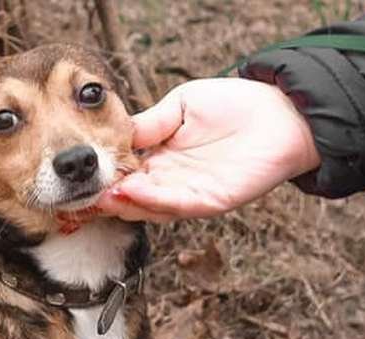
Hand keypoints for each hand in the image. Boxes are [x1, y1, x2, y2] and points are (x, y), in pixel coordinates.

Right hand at [98, 78, 320, 221]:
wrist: (281, 113)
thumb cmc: (234, 104)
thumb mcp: (181, 106)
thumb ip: (150, 123)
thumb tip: (119, 135)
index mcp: (161, 160)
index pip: (126, 174)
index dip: (105, 176)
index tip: (82, 174)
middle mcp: (173, 182)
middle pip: (133, 198)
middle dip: (109, 197)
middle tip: (86, 193)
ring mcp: (191, 194)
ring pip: (151, 208)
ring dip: (127, 203)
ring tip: (106, 194)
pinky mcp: (212, 202)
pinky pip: (179, 206)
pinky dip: (156, 201)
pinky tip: (135, 190)